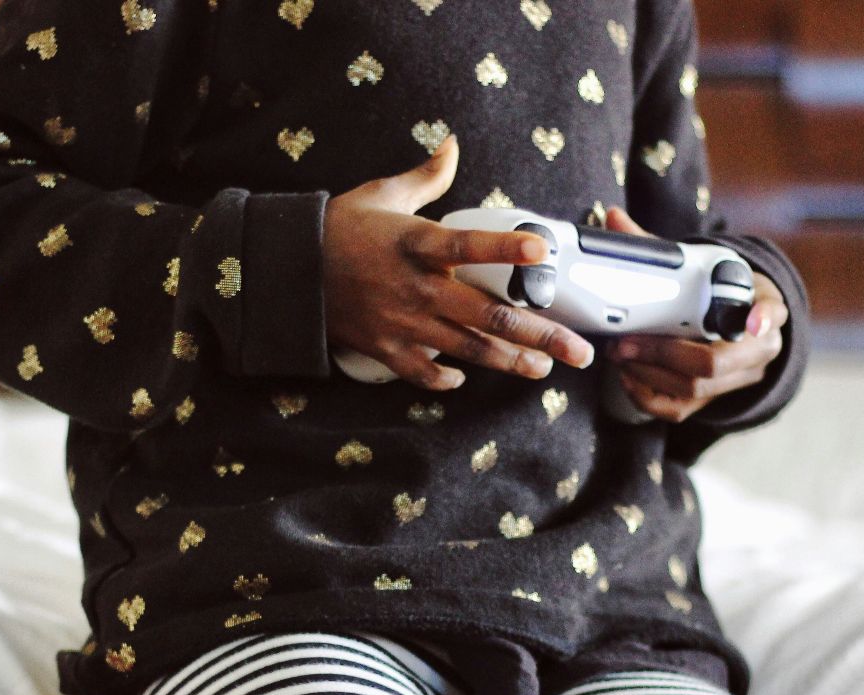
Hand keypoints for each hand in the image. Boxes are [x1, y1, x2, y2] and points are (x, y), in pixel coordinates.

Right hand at [322, 134, 595, 390]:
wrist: (285, 269)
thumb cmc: (339, 227)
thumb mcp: (382, 193)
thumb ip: (427, 176)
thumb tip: (453, 144)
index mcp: (417, 244)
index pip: (469, 245)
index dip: (507, 248)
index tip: (544, 249)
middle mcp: (417, 288)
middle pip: (489, 316)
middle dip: (539, 335)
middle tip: (578, 350)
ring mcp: (403, 324)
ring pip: (469, 350)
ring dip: (511, 362)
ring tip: (544, 369)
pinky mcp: (385, 348)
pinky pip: (423, 373)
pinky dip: (444, 379)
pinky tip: (464, 380)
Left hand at [601, 206, 789, 421]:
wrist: (742, 325)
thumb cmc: (720, 291)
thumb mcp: (706, 266)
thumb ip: (664, 248)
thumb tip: (612, 217)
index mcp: (764, 306)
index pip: (772, 313)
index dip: (763, 319)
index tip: (754, 320)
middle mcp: (758, 349)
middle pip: (715, 362)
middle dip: (664, 353)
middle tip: (625, 342)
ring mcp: (738, 380)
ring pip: (695, 389)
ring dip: (649, 373)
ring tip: (618, 355)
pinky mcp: (714, 401)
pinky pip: (680, 410)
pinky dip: (647, 396)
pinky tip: (627, 377)